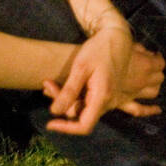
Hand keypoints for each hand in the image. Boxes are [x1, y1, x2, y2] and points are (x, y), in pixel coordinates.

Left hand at [42, 30, 162, 134]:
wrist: (117, 37)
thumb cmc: (99, 49)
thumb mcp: (80, 68)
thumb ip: (69, 91)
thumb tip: (55, 112)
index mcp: (102, 97)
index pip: (84, 126)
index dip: (66, 129)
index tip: (49, 124)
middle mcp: (109, 102)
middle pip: (81, 115)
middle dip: (62, 103)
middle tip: (47, 85)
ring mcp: (112, 99)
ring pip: (86, 108)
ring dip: (68, 98)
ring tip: (51, 82)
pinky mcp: (111, 93)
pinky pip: (92, 102)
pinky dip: (77, 97)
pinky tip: (62, 88)